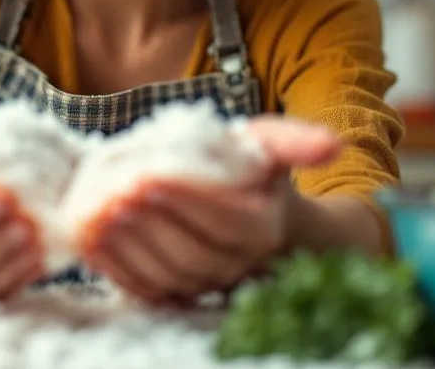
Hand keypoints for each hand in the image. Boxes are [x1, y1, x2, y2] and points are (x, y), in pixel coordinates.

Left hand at [77, 117, 341, 303]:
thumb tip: (336, 146)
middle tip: (118, 193)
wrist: (237, 206)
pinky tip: (97, 236)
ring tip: (104, 211)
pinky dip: (119, 267)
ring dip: (131, 247)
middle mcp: (237, 266)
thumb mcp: (268, 146)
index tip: (150, 176)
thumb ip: (294, 141)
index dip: (188, 202)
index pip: (227, 223)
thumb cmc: (247, 171)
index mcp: (262, 230)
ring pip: (168, 276)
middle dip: (153, 225)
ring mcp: (204, 284)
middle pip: (193, 254)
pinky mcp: (173, 292)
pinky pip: (146, 289)